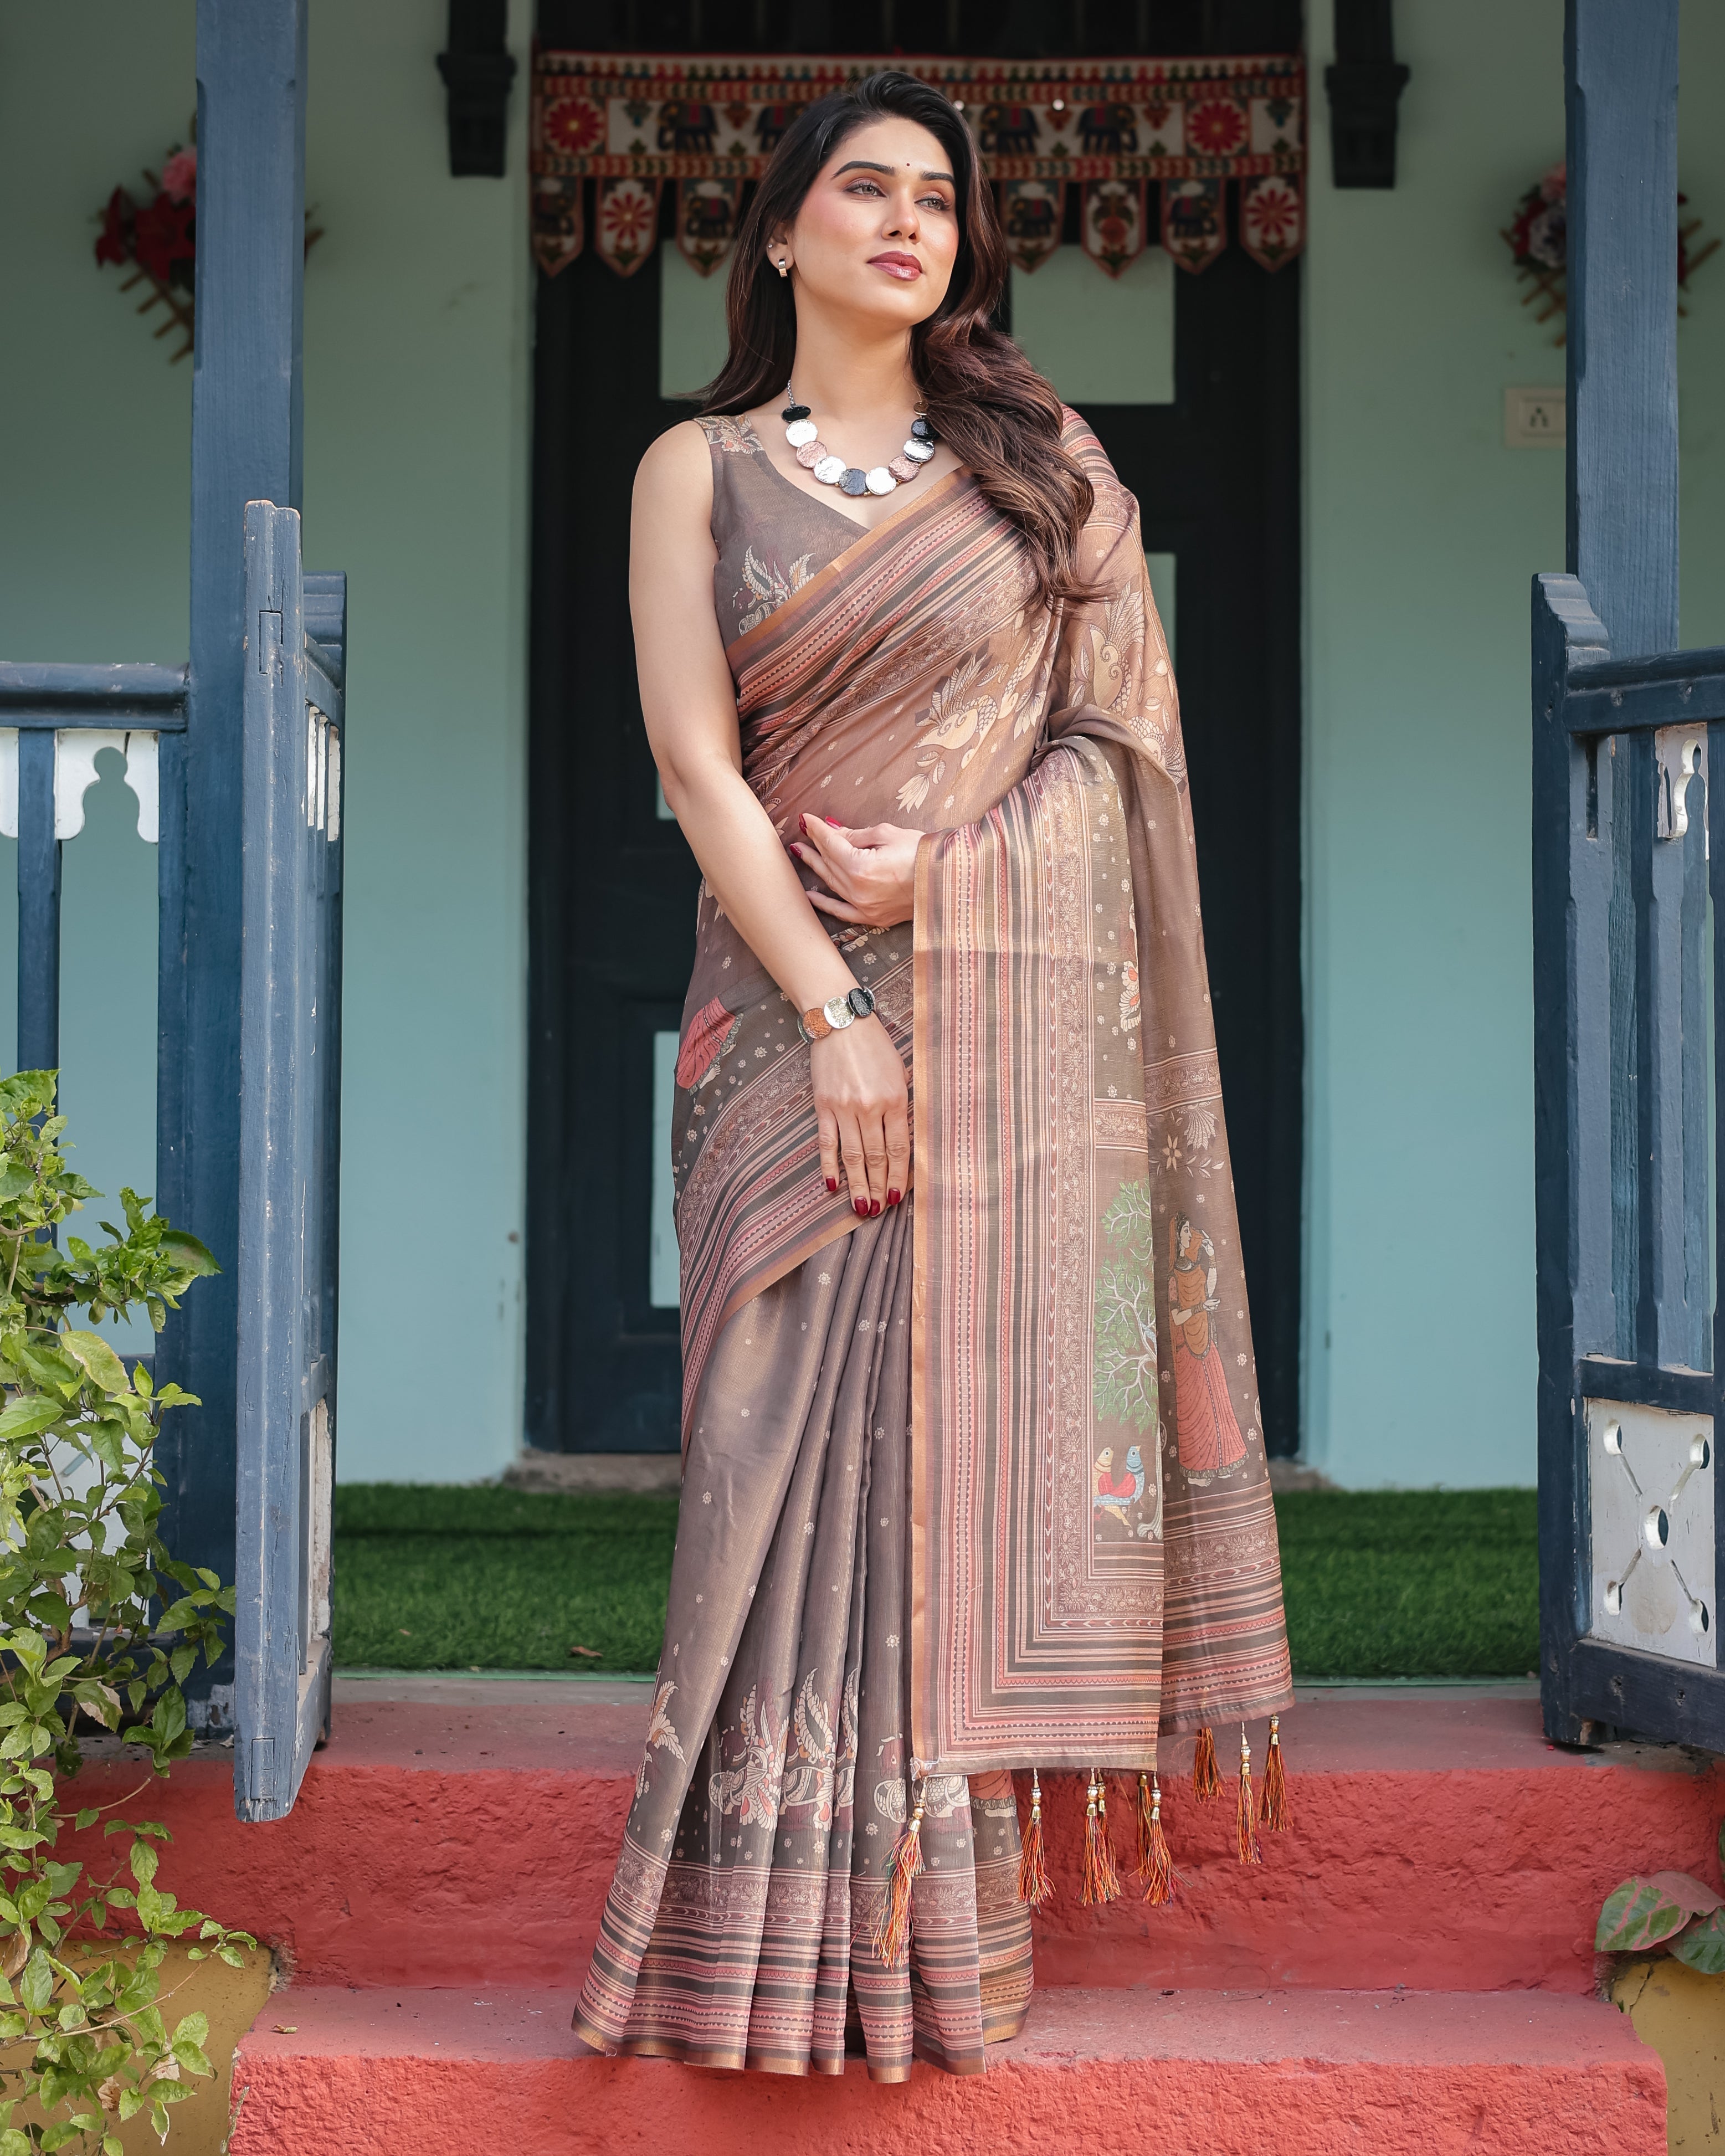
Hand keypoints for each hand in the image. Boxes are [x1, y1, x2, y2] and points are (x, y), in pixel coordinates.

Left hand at [790, 816, 921, 929]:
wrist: (946, 881)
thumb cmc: (922, 853)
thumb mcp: (887, 834)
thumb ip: (855, 835)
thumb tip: (832, 830)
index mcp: (859, 867)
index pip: (831, 844)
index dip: (817, 829)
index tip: (807, 819)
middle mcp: (857, 890)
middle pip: (828, 862)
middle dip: (814, 845)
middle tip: (802, 832)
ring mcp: (863, 907)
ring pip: (831, 884)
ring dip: (815, 867)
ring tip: (802, 853)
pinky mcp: (872, 918)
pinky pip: (841, 912)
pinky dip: (824, 904)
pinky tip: (810, 896)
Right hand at [812, 1015, 909, 1216]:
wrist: (841, 1022)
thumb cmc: (875, 1045)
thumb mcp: (900, 1070)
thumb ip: (903, 1103)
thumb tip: (904, 1133)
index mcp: (896, 1099)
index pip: (900, 1148)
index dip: (900, 1176)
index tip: (898, 1197)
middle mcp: (871, 1107)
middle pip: (877, 1158)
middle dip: (879, 1187)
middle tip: (879, 1210)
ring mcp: (845, 1108)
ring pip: (853, 1156)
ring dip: (857, 1184)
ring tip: (861, 1206)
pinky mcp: (823, 1106)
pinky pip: (827, 1143)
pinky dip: (829, 1166)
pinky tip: (832, 1185)